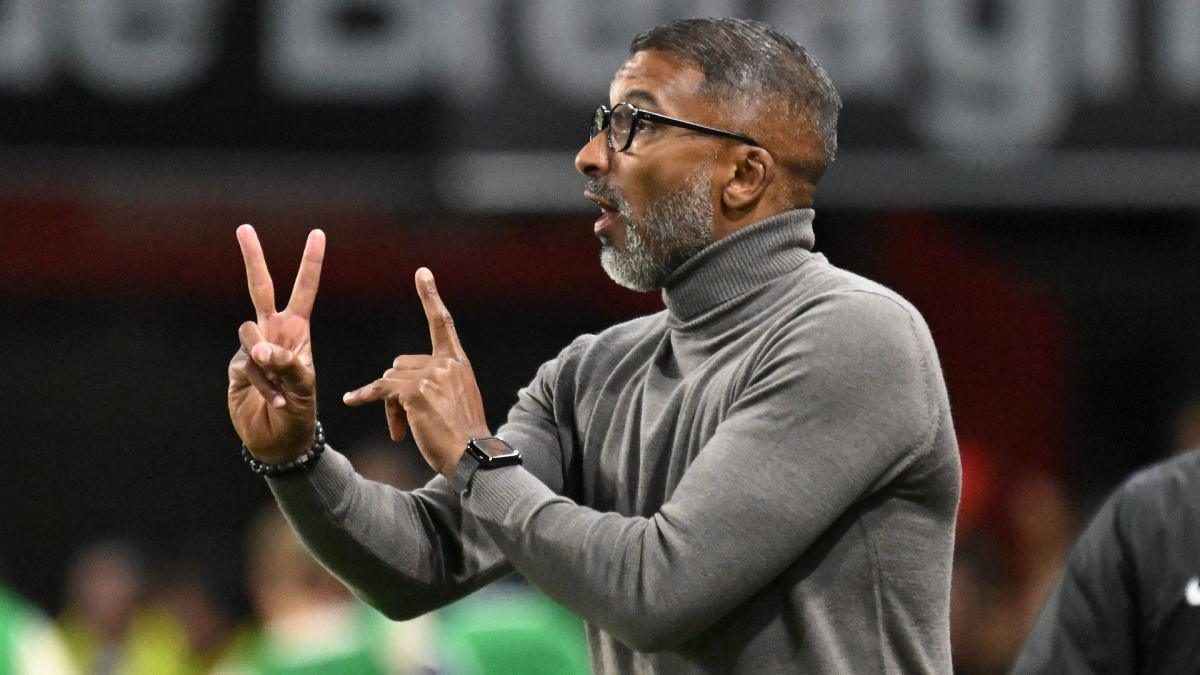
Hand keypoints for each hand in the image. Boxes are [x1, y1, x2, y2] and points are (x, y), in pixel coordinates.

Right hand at [227, 225, 324, 463]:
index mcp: (298, 330)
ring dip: (268, 362)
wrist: (280, 439)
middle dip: (253, 257)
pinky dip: (264, 386)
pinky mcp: (236, 366)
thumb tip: (258, 349)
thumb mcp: (304, 386)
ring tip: (282, 387)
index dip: (310, 263)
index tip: (318, 233)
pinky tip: (276, 401)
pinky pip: (247, 366)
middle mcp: (273, 332)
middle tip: (244, 227)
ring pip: (250, 333)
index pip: (304, 290)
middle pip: (260, 288)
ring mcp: (252, 348)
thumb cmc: (301, 410)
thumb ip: (285, 364)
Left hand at [343, 268, 490, 477]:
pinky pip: (380, 390)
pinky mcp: (415, 391)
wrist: (473, 455)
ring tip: (401, 431)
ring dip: (390, 407)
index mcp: (458, 362)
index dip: (430, 296)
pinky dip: (364, 396)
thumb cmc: (462, 437)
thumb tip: (394, 386)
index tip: (422, 272)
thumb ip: (434, 384)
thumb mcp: (455, 402)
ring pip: (389, 381)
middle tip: (404, 422)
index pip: (443, 323)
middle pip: (400, 365)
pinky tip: (351, 400)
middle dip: (396, 392)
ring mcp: (431, 375)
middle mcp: (446, 363)